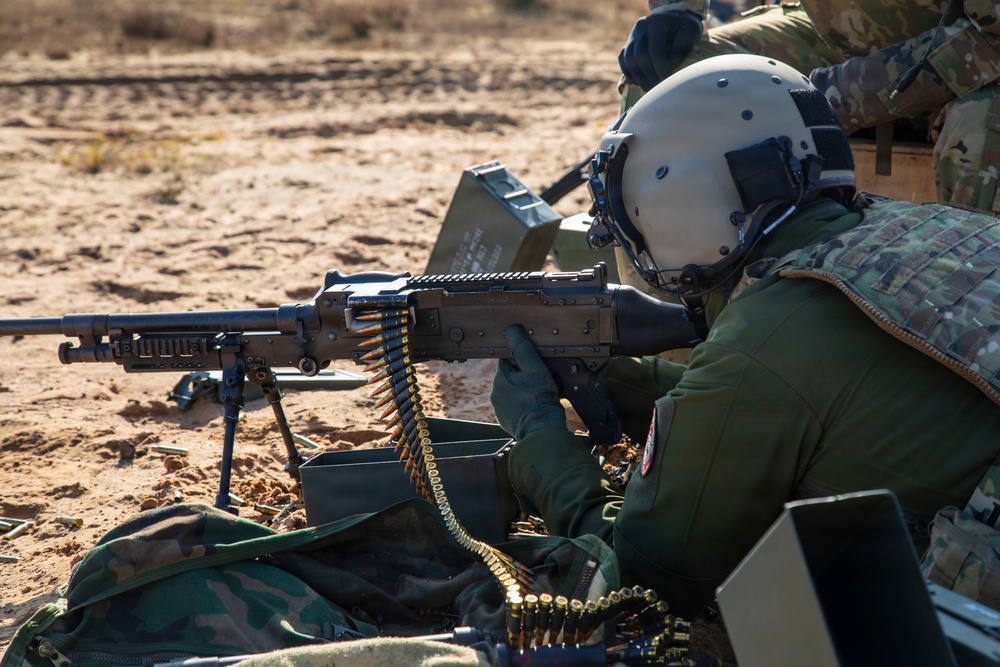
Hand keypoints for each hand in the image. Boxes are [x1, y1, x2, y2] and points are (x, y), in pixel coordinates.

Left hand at [490, 325, 567, 440]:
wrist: (541, 430)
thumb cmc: (539, 399)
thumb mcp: (534, 369)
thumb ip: (523, 349)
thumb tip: (511, 330)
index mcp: (500, 377)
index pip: (508, 361)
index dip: (522, 362)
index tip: (534, 367)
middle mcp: (495, 392)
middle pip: (510, 377)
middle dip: (522, 378)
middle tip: (539, 383)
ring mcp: (499, 408)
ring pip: (511, 392)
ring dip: (522, 392)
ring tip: (538, 396)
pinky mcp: (505, 420)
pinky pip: (513, 407)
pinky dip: (522, 406)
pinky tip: (534, 407)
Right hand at [618, 10, 703, 91]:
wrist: (674, 20)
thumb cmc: (685, 27)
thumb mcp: (692, 30)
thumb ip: (684, 45)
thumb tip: (672, 65)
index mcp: (657, 21)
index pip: (654, 48)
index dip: (660, 67)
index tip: (668, 81)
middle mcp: (641, 27)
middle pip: (639, 55)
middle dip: (650, 75)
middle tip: (660, 89)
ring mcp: (632, 36)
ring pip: (628, 60)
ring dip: (640, 78)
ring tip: (652, 90)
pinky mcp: (627, 45)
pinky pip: (624, 62)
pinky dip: (631, 75)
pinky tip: (642, 84)